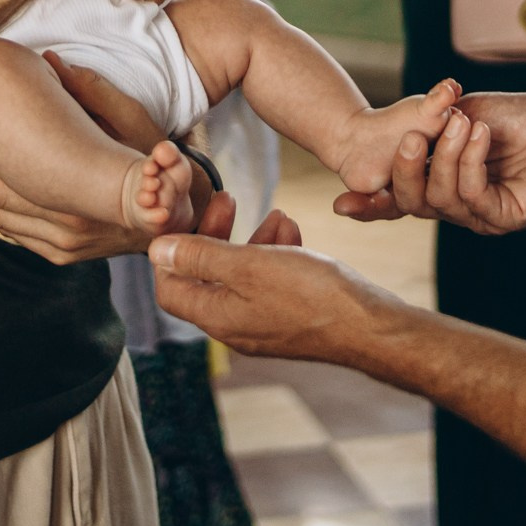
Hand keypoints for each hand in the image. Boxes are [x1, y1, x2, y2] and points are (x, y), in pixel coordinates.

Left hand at [0, 52, 299, 263]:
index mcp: (78, 197)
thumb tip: (53, 60)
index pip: (8, 178)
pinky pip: (17, 236)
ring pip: (1, 222)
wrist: (183, 212)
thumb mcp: (135, 120)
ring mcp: (67, 248)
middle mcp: (68, 230)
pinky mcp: (66, 255)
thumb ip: (93, 92)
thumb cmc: (158, 161)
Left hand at [151, 230, 398, 361]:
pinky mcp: (290, 319)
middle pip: (207, 276)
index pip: (170, 287)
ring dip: (253, 239)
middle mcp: (235, 326)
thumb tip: (156, 250)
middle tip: (228, 198)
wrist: (370, 327)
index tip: (191, 216)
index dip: (172, 251)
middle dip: (216, 234)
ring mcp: (264, 325)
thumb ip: (201, 255)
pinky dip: (276, 255)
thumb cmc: (311, 295)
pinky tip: (293, 232)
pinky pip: (270, 283)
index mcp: (217, 316)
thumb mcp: (250, 265)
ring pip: (243, 275)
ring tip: (276, 213)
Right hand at [333, 93, 525, 235]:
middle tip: (412, 138)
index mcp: (440, 181)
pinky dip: (469, 162)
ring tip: (460, 122)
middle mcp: (455, 204)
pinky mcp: (503, 218)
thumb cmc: (523, 120)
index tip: (340, 204)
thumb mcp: (462, 113)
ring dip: (444, 156)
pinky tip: (480, 136)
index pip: (397, 199)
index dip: (368, 205)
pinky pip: (471, 198)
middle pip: (408, 202)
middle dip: (402, 170)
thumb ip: (428, 127)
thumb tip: (398, 136)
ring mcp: (478, 215)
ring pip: (437, 199)